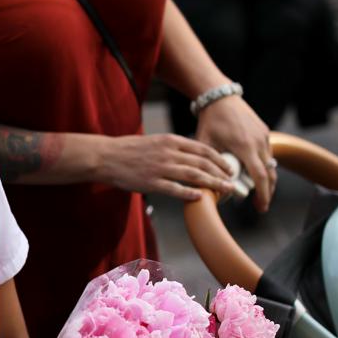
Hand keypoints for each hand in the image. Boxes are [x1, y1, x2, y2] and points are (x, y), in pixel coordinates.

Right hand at [98, 134, 235, 200]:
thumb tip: (191, 157)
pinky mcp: (151, 183)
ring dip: (212, 184)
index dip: (219, 159)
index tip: (228, 167)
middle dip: (221, 173)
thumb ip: (173, 148)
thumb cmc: (127, 150)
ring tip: (224, 190)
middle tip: (232, 182)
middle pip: (202, 163)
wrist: (105, 156)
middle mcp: (168, 153)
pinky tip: (200, 197)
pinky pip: (175, 189)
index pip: (202, 149)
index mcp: (170, 141)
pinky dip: (189, 193)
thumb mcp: (154, 141)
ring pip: (193, 176)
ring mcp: (160, 168)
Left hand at [194, 95, 274, 211]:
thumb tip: (208, 187)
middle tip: (261, 205)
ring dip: (266, 179)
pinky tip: (254, 173)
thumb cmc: (210, 121)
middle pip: (270, 173)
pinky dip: (263, 165)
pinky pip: (267, 152)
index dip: (263, 195)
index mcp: (245, 147)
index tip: (261, 208)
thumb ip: (208, 166)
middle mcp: (259, 142)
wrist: (220, 97)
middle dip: (267, 191)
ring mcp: (264, 136)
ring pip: (270, 163)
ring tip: (258, 192)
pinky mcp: (264, 131)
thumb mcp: (205, 145)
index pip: (260, 177)